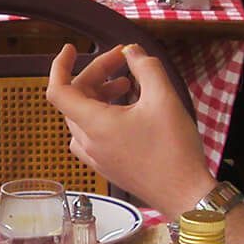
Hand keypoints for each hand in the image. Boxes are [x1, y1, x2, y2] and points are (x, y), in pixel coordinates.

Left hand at [46, 43, 209, 215]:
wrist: (185, 194)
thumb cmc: (174, 151)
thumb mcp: (164, 98)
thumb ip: (146, 67)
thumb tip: (133, 52)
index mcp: (95, 125)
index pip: (58, 91)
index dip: (60, 66)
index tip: (71, 50)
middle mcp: (88, 142)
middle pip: (75, 99)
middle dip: (96, 74)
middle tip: (122, 61)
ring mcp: (96, 157)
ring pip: (83, 117)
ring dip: (100, 95)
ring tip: (126, 85)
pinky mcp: (106, 166)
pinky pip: (92, 134)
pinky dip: (103, 115)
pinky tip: (127, 110)